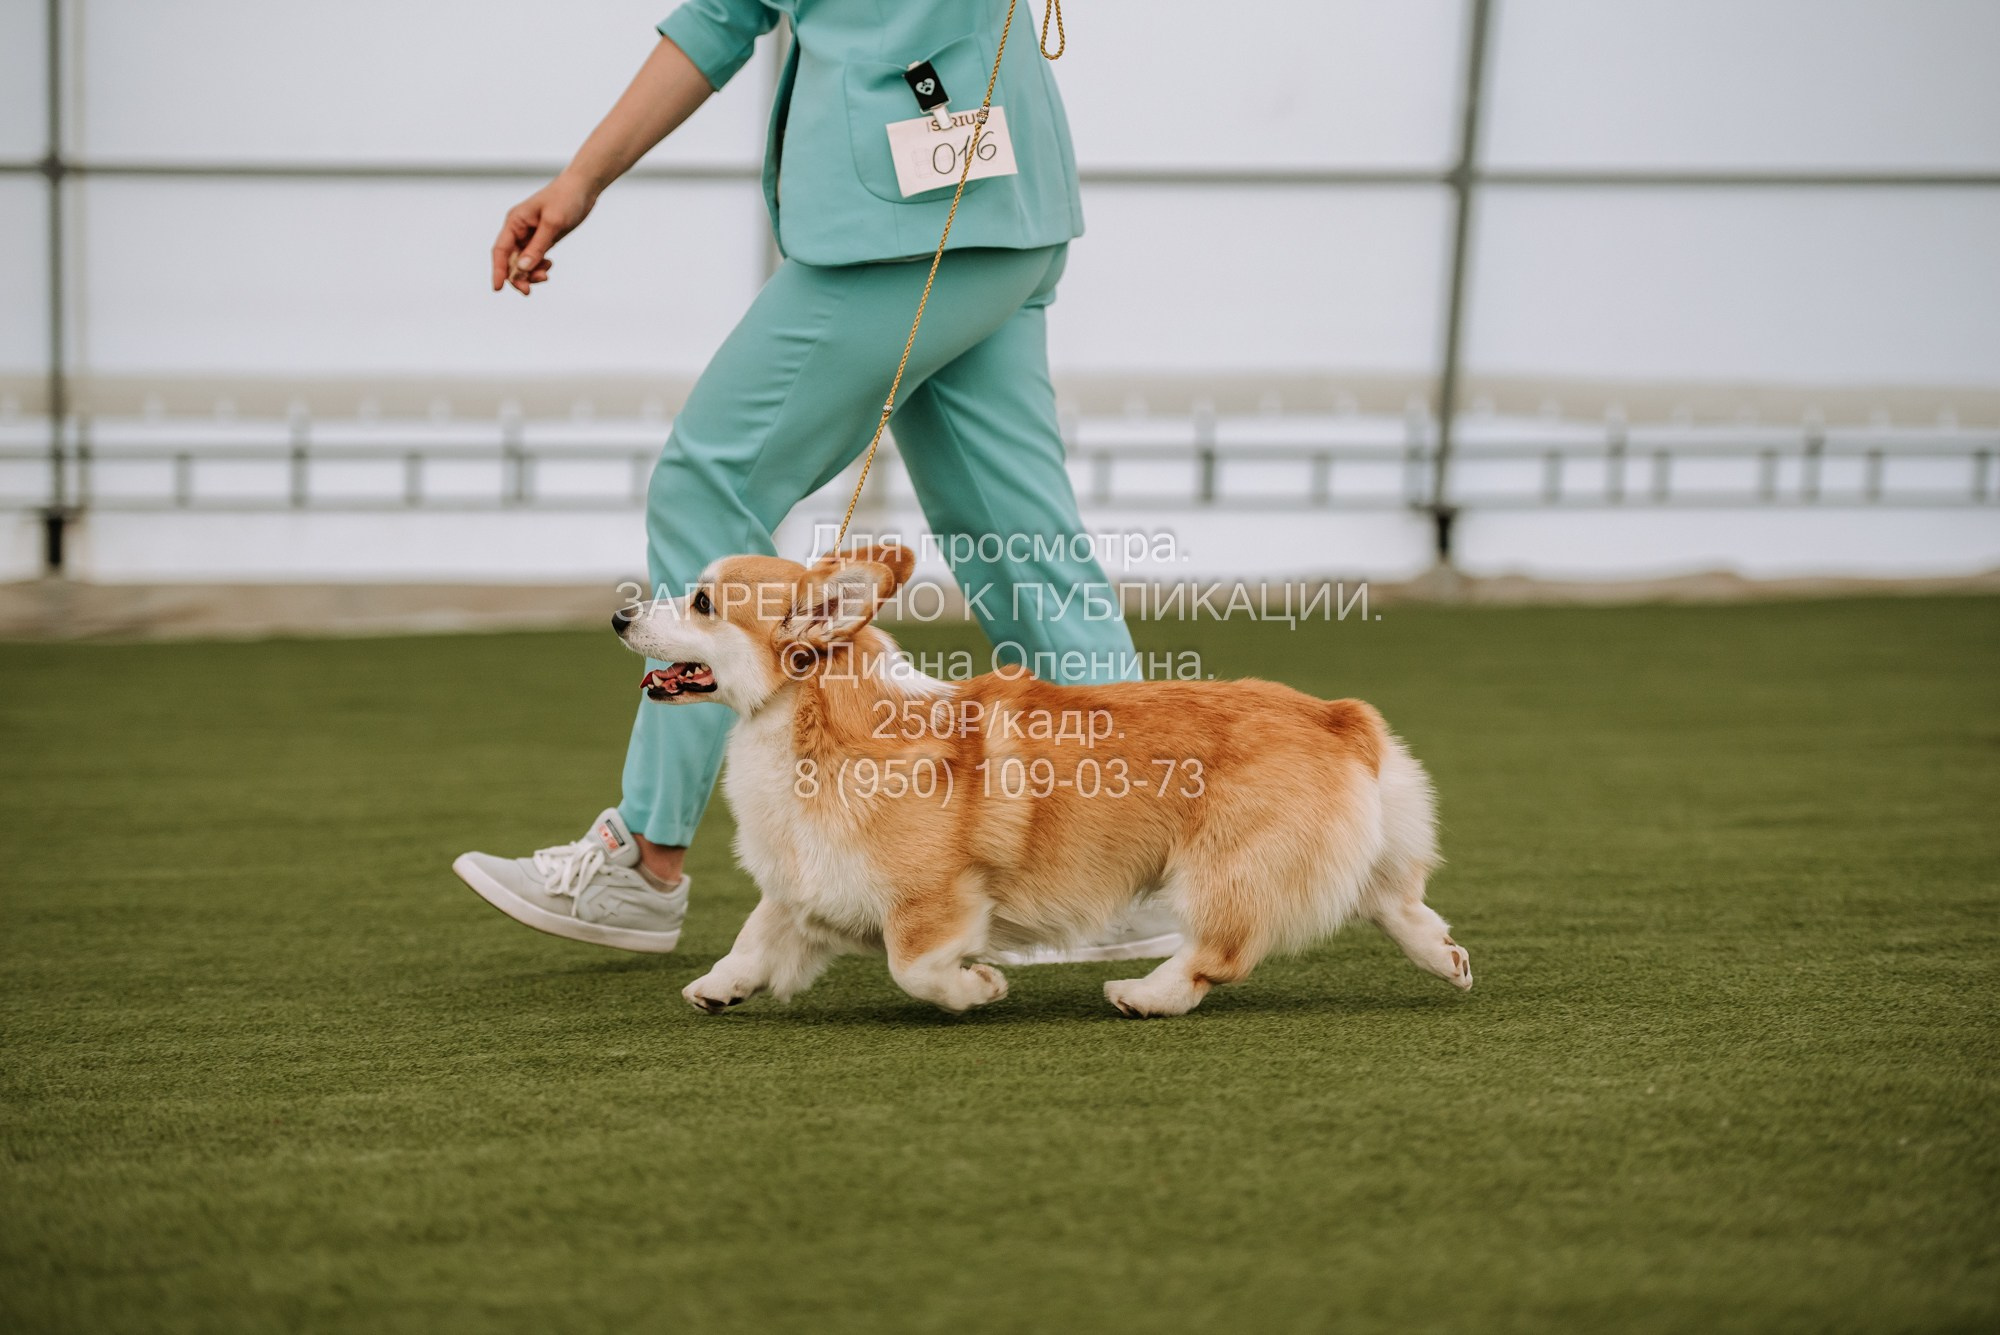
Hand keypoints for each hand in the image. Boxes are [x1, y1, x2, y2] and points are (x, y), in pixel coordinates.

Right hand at [490, 173, 596, 295]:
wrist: (583, 187)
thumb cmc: (566, 199)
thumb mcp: (552, 224)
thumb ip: (537, 247)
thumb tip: (522, 268)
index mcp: (514, 222)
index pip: (500, 250)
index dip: (498, 270)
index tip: (498, 289)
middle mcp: (518, 229)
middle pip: (510, 260)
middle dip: (518, 277)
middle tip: (529, 291)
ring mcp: (530, 235)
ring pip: (523, 262)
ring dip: (530, 273)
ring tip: (546, 275)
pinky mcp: (542, 238)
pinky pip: (534, 259)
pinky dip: (539, 266)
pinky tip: (550, 266)